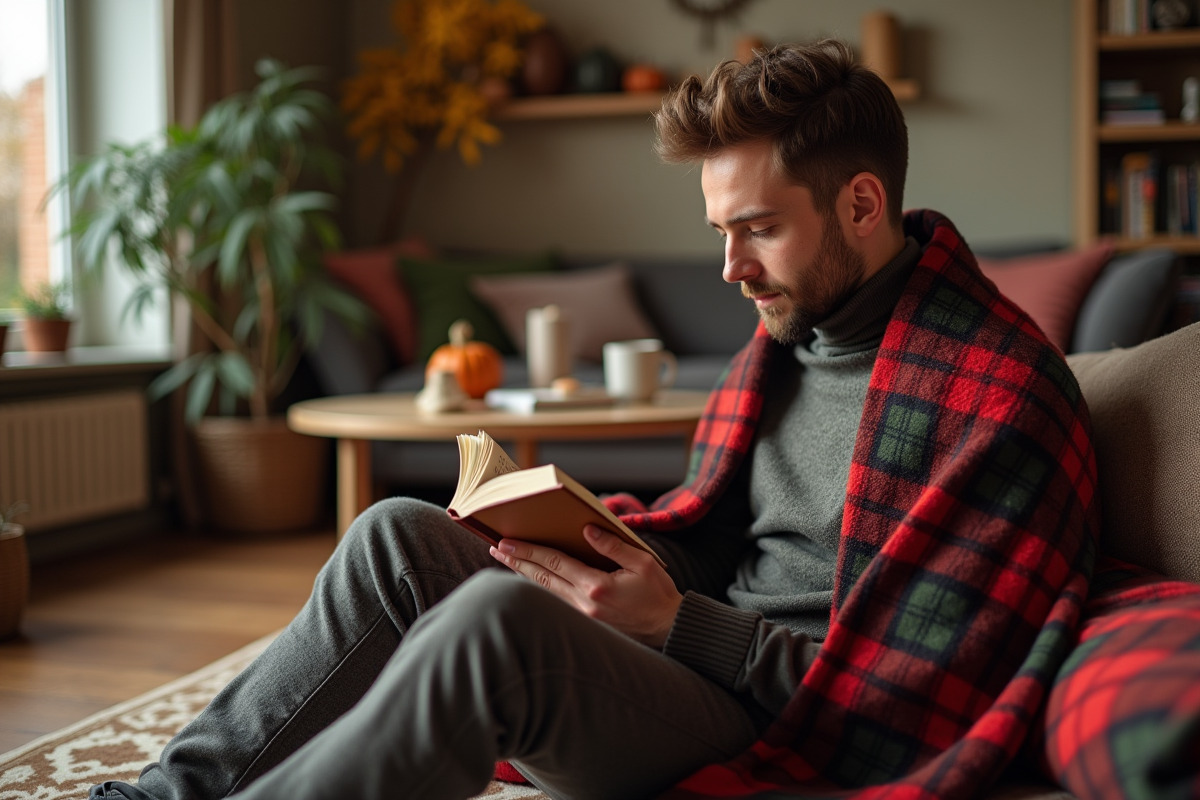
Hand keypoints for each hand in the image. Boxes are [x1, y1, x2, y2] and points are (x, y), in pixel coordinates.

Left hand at [489, 525, 681, 647]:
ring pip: (545, 592)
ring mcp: (583, 616)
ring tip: (505, 562)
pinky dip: (540, 589)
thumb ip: (613, 546)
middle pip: (542, 578)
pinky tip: (530, 579)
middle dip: (517, 562)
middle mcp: (584, 603)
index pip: (554, 563)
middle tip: (496, 549)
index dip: (529, 551)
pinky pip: (556, 602)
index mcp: (597, 586)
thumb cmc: (658, 594)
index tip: (507, 542)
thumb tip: (587, 529)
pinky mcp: (585, 623)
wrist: (667, 629)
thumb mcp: (643, 562)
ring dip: (524, 575)